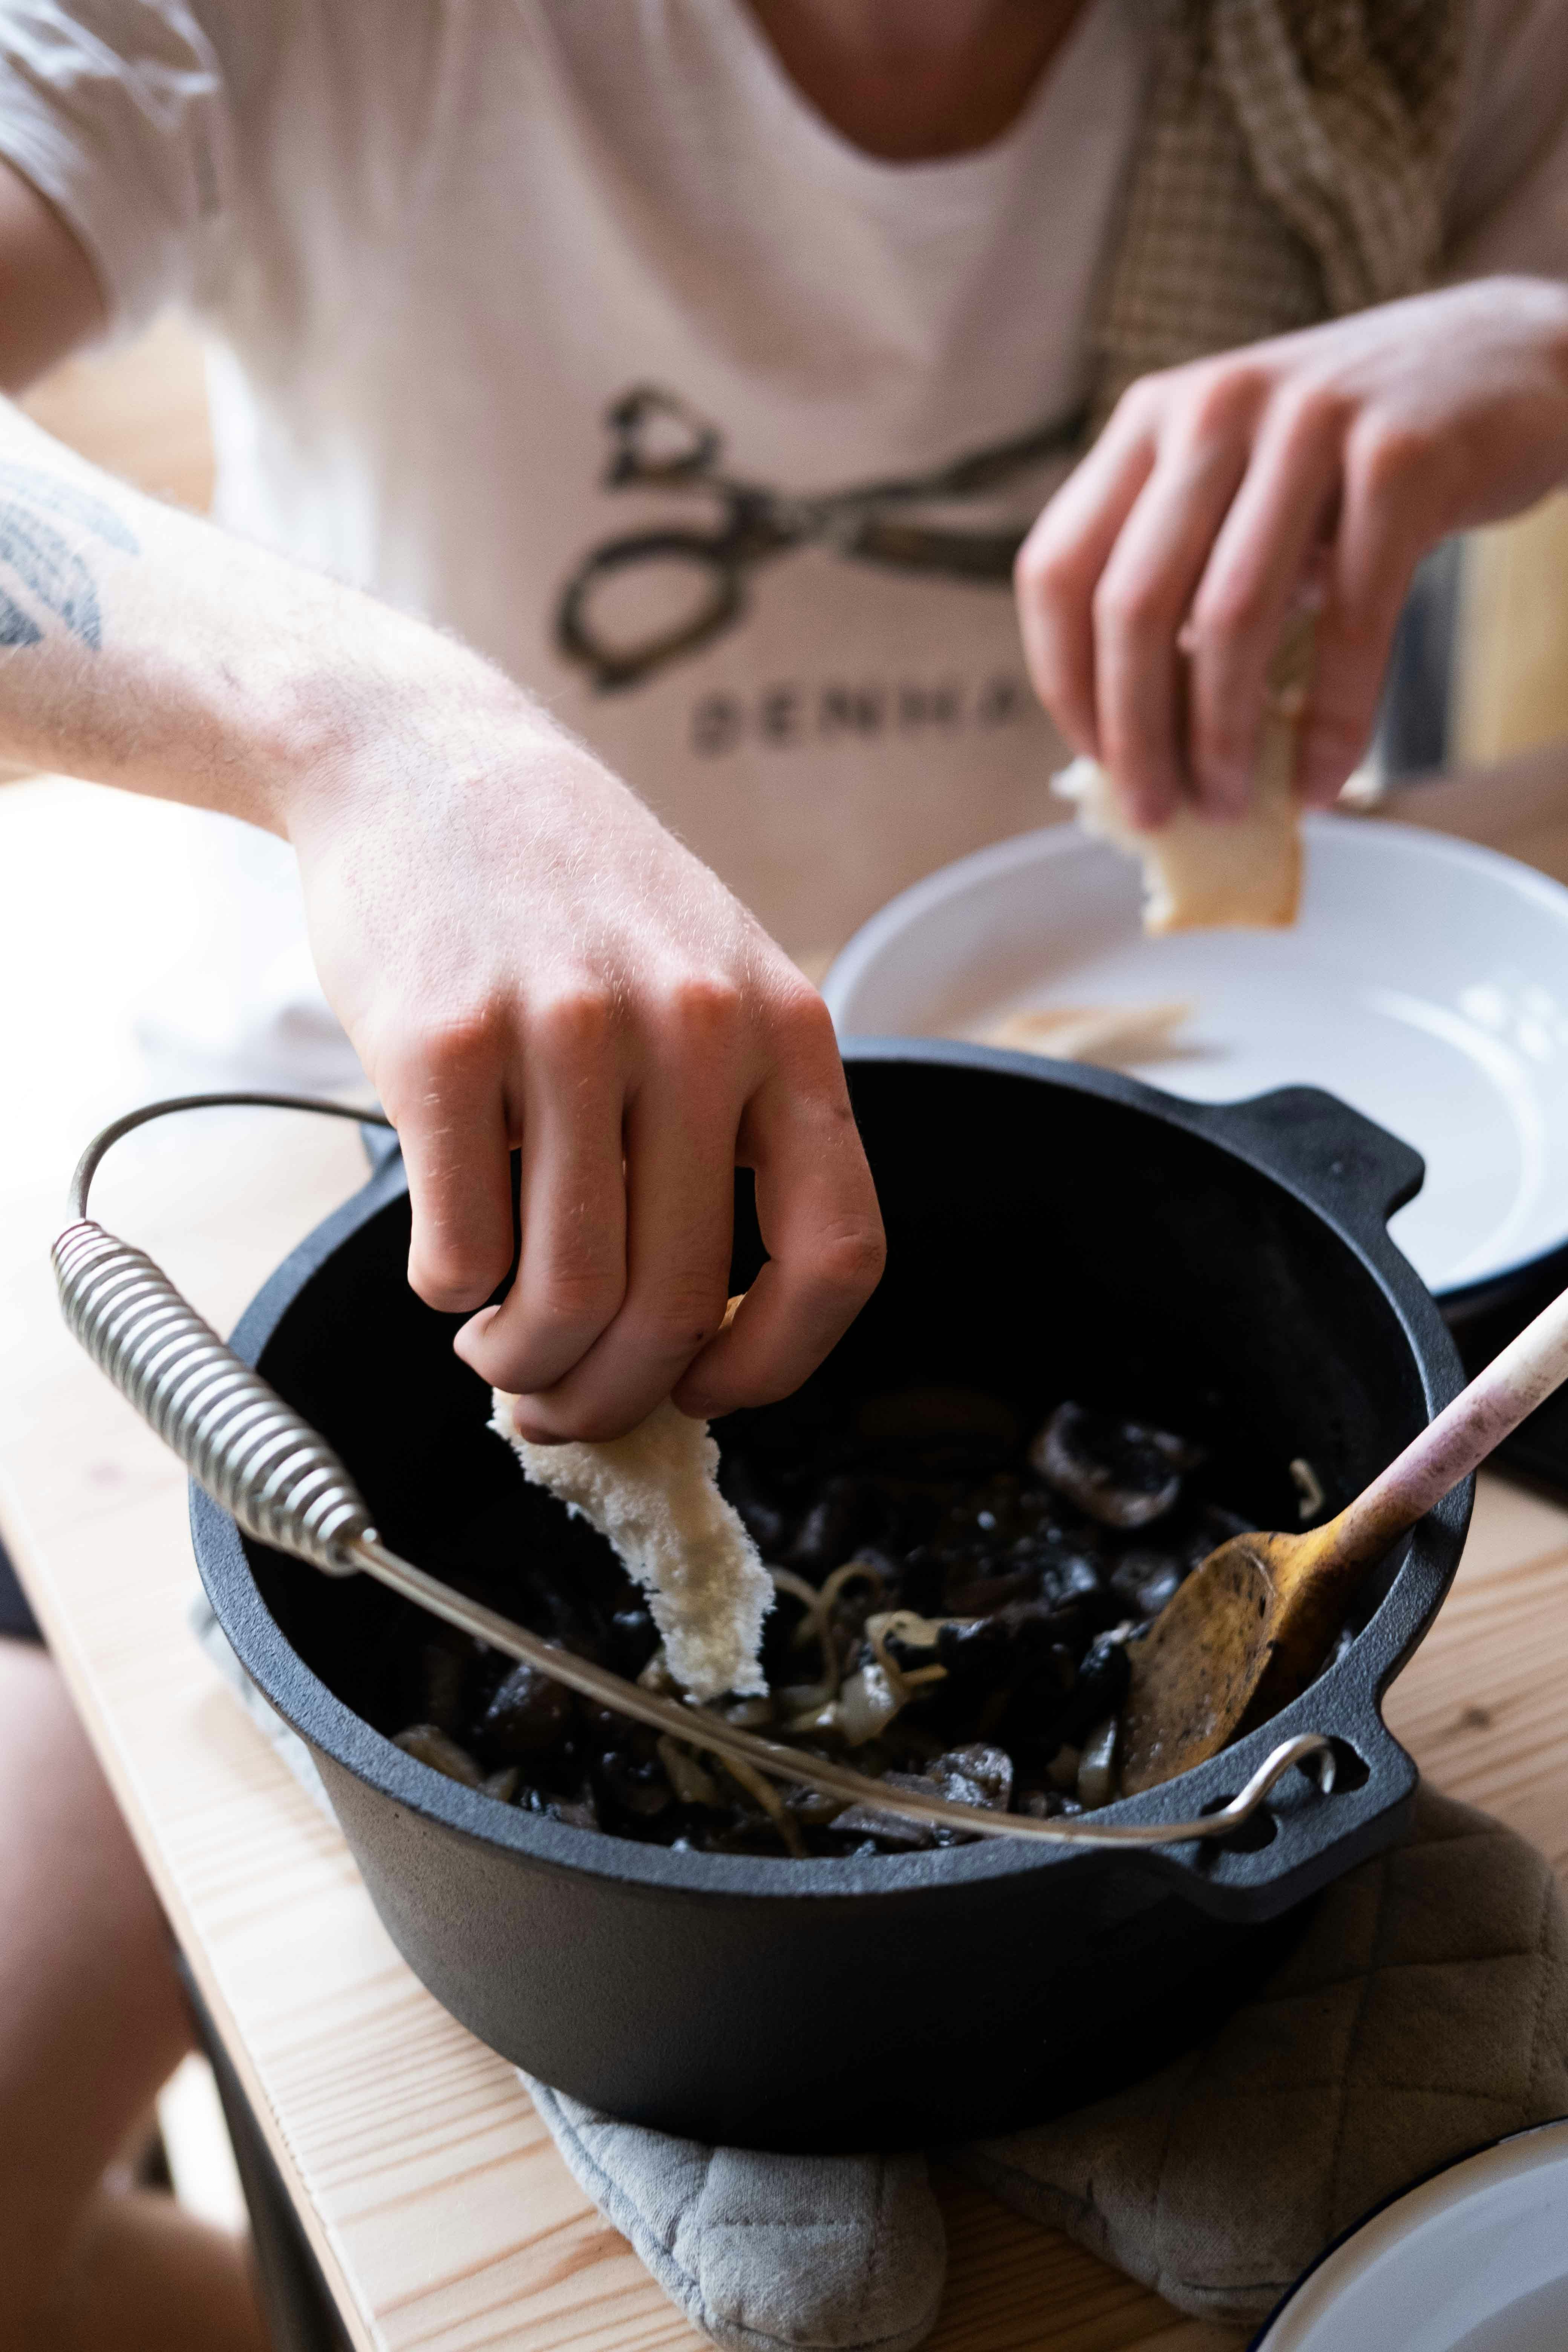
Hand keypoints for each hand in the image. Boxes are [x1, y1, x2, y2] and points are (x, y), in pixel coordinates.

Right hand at [288, 651, 884, 1439]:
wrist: (427, 760)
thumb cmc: (574, 897)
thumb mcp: (706, 980)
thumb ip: (722, 1131)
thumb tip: (686, 1339)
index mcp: (787, 1029)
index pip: (837, 1253)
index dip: (778, 1364)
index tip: (711, 1394)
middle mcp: (695, 1028)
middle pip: (678, 1301)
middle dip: (613, 1395)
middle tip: (563, 1405)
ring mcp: (570, 1032)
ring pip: (566, 1295)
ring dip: (524, 1364)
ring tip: (498, 1349)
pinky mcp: (446, 1043)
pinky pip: (461, 1249)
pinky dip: (450, 1295)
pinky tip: (449, 1271)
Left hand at [1015, 276, 1567, 827]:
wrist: (1505, 362)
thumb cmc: (1349, 456)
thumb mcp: (1242, 484)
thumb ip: (1183, 574)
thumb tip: (1136, 735)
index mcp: (1151, 417)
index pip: (1059, 568)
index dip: (1066, 683)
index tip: (1094, 761)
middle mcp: (1215, 407)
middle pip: (1132, 607)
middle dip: (1135, 735)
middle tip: (1153, 814)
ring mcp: (1309, 423)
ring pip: (1230, 620)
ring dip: (1222, 740)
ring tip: (1227, 805)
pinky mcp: (1403, 459)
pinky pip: (1352, 624)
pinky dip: (1333, 723)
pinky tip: (1323, 781)